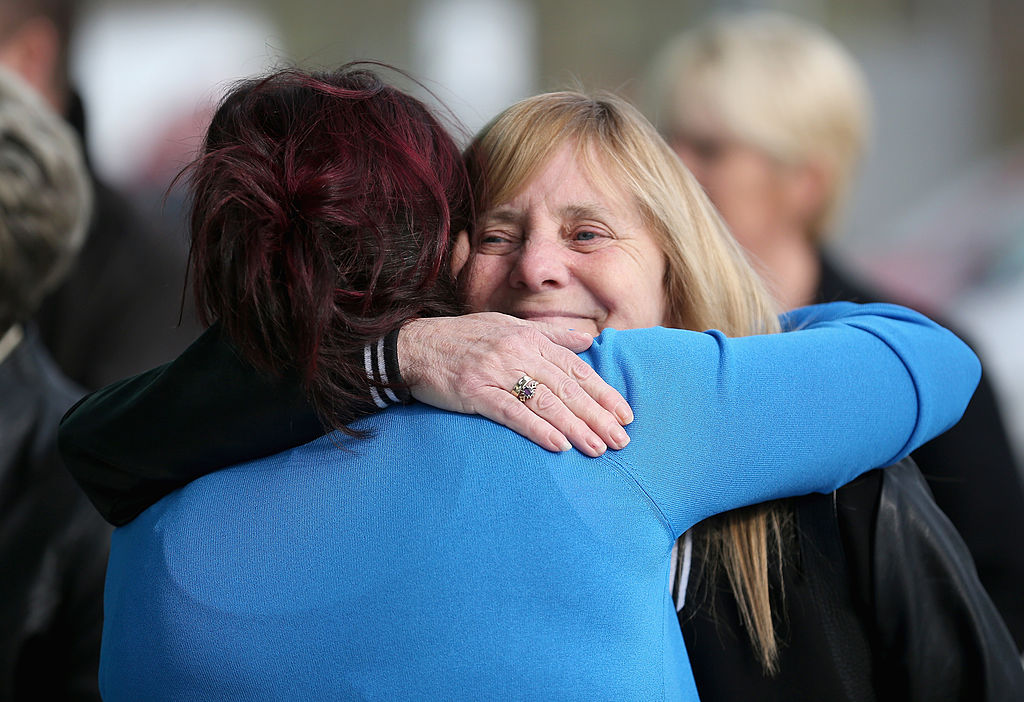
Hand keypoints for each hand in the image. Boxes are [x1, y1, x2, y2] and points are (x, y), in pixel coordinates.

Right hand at [398, 313, 632, 456]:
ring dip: (575, 427)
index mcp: (529, 338)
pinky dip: (537, 429)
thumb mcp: (509, 327)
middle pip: (566, 388)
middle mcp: (516, 351)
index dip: (603, 393)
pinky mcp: (474, 391)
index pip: (576, 369)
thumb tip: (589, 341)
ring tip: (597, 448)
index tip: (625, 414)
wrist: (415, 346)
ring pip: (544, 401)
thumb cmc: (465, 338)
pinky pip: (512, 412)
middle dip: (597, 415)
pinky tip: (559, 445)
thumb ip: (550, 336)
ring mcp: (495, 370)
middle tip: (621, 440)